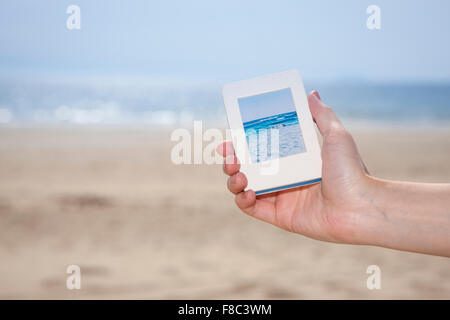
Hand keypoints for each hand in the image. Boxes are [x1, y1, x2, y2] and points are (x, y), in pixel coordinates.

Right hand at [217, 91, 371, 243]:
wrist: (361, 207)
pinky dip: (242, 200)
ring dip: (233, 179)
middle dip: (232, 160)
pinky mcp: (280, 216)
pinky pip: (252, 208)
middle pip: (248, 166)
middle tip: (228, 154)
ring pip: (245, 186)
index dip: (244, 142)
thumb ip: (322, 114)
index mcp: (295, 158)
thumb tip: (311, 93)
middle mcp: (285, 176)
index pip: (262, 147)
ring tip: (238, 173)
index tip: (232, 135)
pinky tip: (246, 192)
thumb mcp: (336, 136)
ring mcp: (281, 196)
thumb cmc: (352, 171)